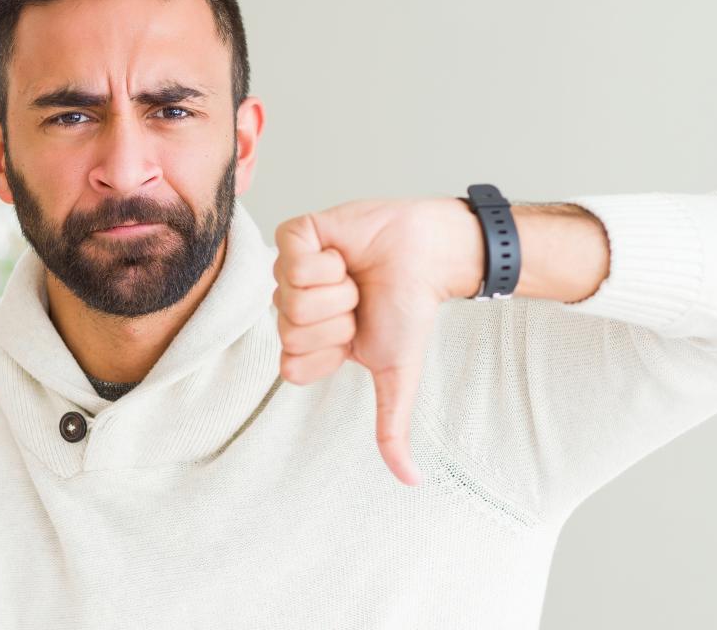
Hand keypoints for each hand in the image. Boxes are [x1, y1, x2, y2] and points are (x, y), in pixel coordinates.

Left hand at [272, 198, 483, 486]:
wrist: (427, 257)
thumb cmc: (408, 310)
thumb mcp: (396, 374)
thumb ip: (392, 426)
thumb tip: (411, 481)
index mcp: (307, 342)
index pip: (290, 366)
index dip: (327, 353)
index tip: (353, 337)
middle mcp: (291, 307)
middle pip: (289, 332)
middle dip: (335, 319)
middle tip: (357, 302)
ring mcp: (289, 271)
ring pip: (290, 296)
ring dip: (336, 289)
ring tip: (353, 277)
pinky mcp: (295, 235)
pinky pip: (292, 260)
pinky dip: (327, 260)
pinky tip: (342, 253)